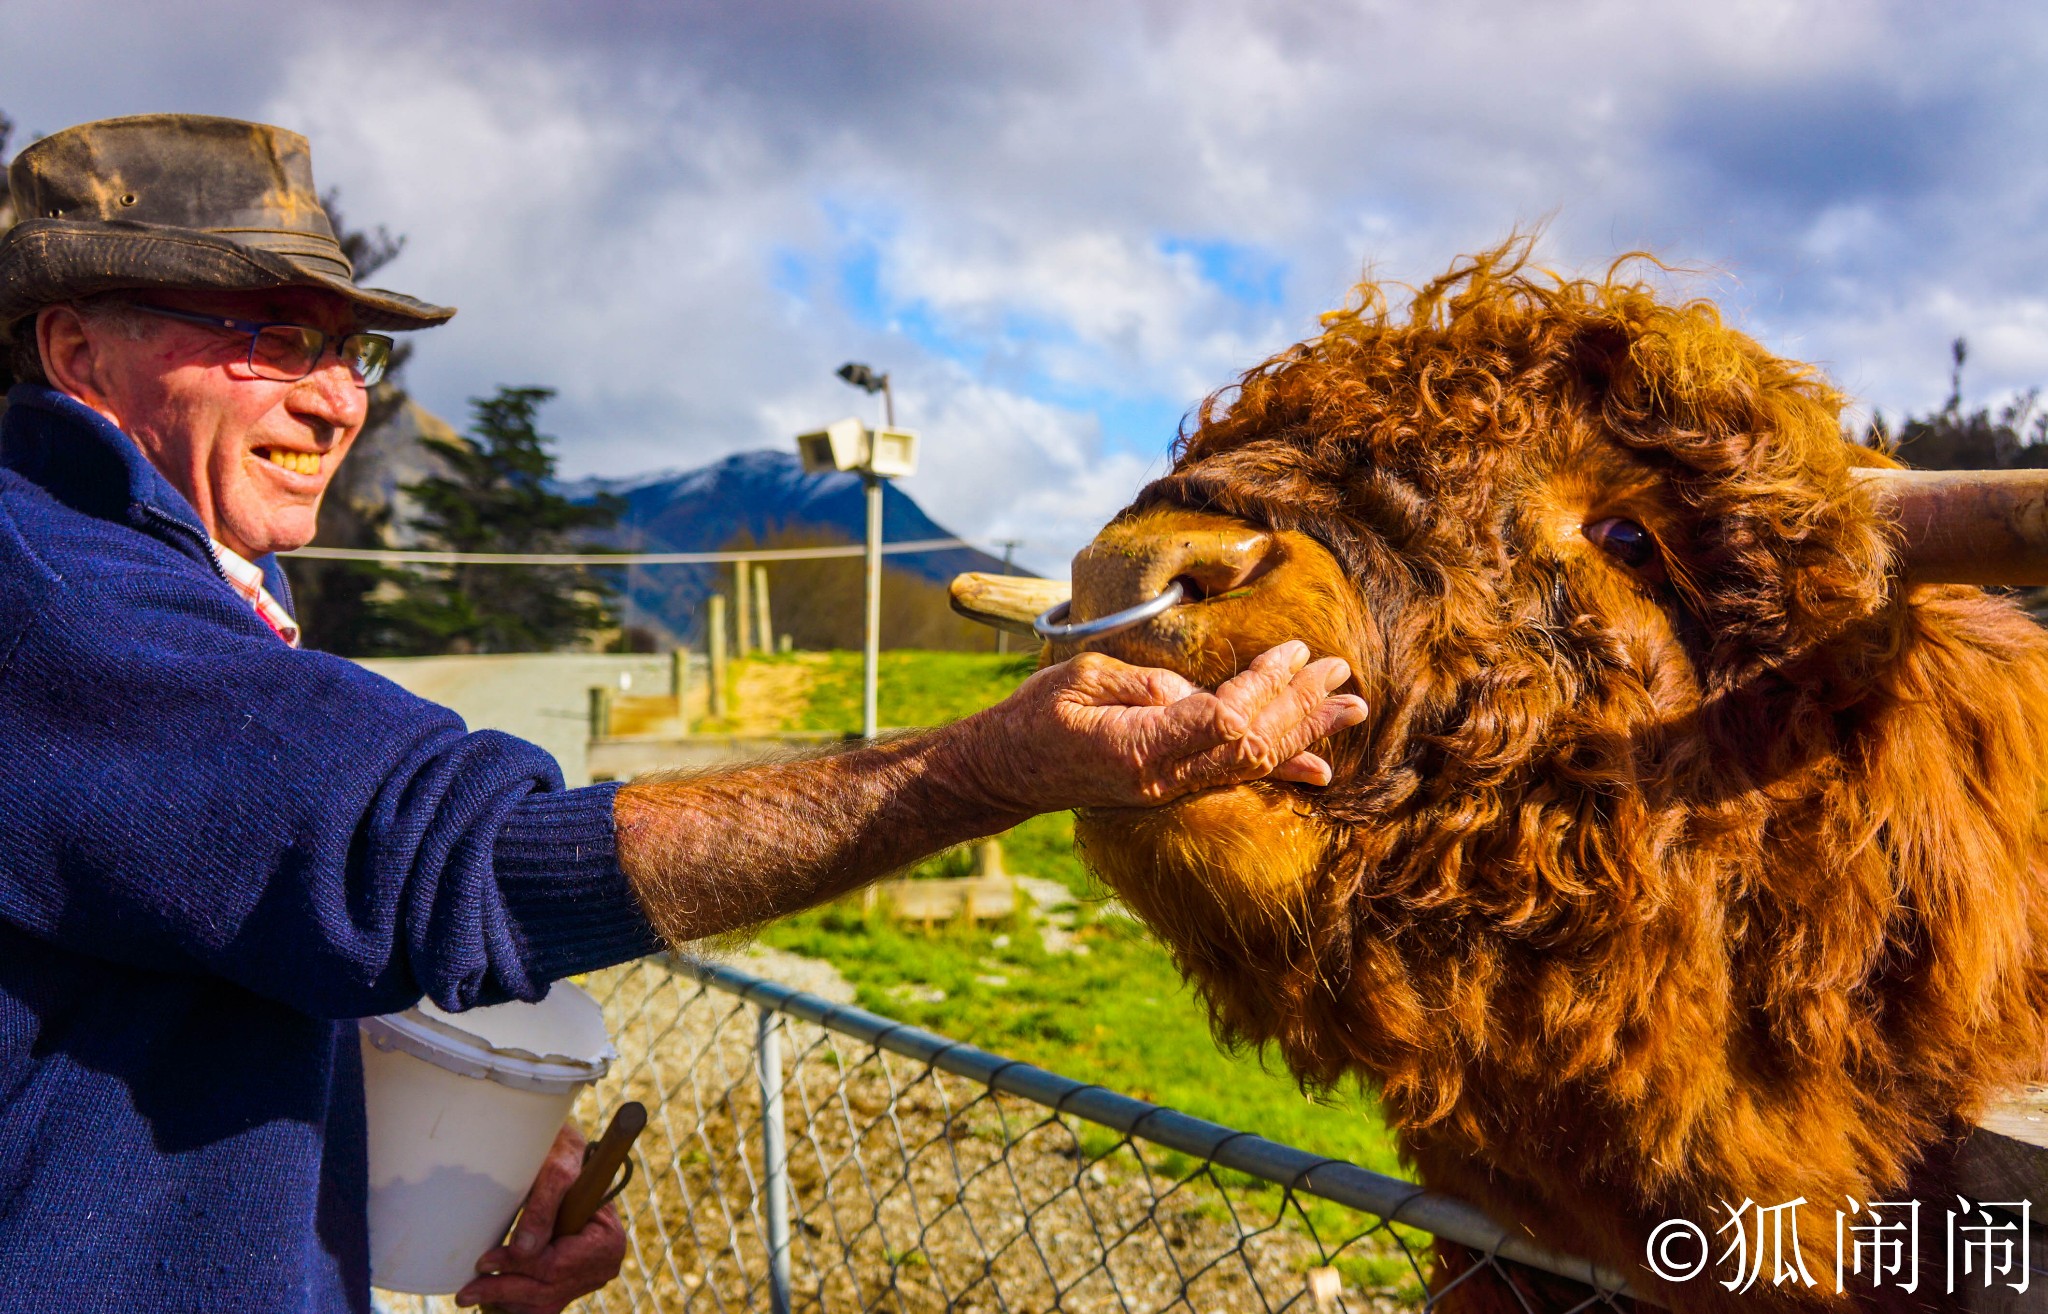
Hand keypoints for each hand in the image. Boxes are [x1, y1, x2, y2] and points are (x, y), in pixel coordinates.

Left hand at [455, 1122, 626, 1312]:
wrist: (568, 1159)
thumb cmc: (563, 1159)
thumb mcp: (554, 1173)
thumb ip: (541, 1210)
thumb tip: (522, 1251)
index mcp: (606, 1241)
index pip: (557, 1266)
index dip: (519, 1267)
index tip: (484, 1262)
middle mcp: (601, 1265)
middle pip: (547, 1291)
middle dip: (504, 1291)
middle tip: (465, 1293)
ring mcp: (586, 1276)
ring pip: (543, 1304)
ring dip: (507, 1302)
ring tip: (473, 1295)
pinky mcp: (570, 1280)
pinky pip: (542, 1303)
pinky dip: (516, 1303)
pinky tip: (492, 1296)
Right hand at [955, 640, 1367, 813]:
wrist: (1011, 772)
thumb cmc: (1038, 716)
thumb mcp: (1083, 680)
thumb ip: (1144, 686)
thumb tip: (1194, 691)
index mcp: (1140, 749)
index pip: (1225, 719)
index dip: (1266, 687)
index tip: (1294, 652)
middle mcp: (1166, 779)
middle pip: (1252, 745)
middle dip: (1302, 708)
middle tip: (1343, 676)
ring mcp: (1173, 791)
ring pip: (1254, 764)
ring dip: (1305, 734)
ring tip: (1349, 709)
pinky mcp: (1176, 788)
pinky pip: (1238, 779)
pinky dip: (1282, 769)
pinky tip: (1319, 766)